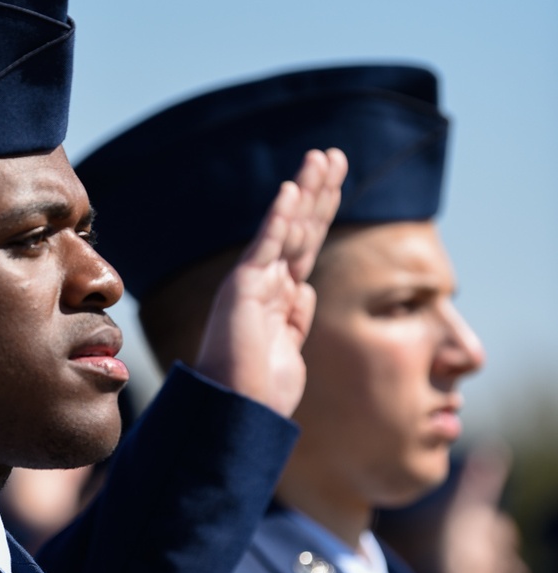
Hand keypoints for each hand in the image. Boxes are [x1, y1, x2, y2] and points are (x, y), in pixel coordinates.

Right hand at [195, 148, 346, 415]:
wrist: (237, 416)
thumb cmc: (260, 394)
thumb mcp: (289, 351)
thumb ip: (296, 319)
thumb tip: (305, 290)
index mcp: (278, 299)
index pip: (305, 247)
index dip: (321, 213)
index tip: (335, 183)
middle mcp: (264, 285)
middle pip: (300, 229)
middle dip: (319, 192)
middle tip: (334, 156)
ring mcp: (252, 285)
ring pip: (287, 230)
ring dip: (306, 192)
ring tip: (322, 158)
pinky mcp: (242, 290)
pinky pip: (265, 247)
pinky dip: (279, 218)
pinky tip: (292, 191)